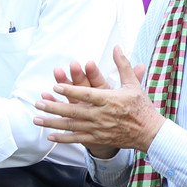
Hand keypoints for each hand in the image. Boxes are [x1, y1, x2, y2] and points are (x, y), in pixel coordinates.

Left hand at [34, 47, 164, 155]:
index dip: (70, 90)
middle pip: (74, 111)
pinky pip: (78, 139)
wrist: (149, 132)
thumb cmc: (141, 106)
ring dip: (52, 122)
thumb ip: (123, 65)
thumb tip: (117, 47)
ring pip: (71, 126)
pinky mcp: (98, 139)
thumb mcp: (133, 84)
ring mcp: (98, 129)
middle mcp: (102, 115)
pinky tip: (50, 136)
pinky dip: (63, 138)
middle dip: (53, 107)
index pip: (86, 94)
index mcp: (109, 100)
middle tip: (37, 103)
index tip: (55, 87)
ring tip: (36, 119)